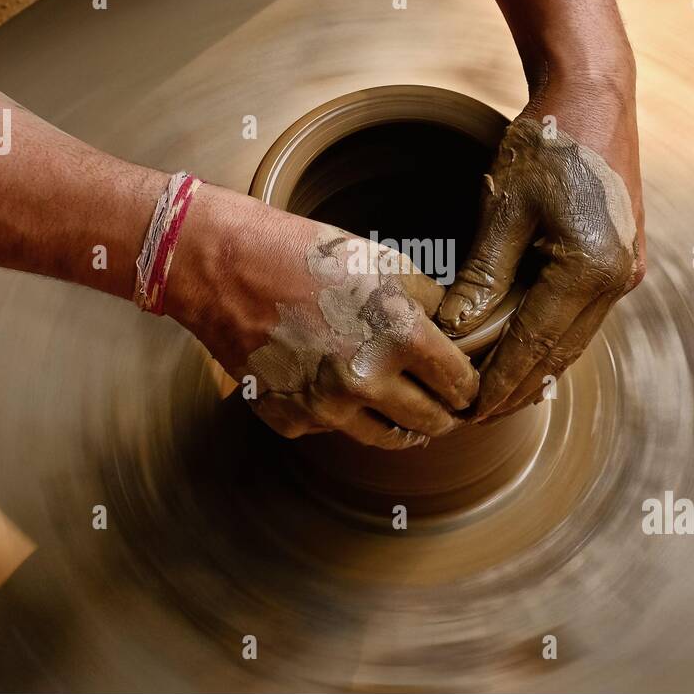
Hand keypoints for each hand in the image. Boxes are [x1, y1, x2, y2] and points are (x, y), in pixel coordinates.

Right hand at [169, 186, 478, 448]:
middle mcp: (365, 380)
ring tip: (404, 412)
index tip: (467, 387)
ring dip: (401, 427)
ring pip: (384, 438)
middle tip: (447, 408)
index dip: (468, 386)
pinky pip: (330, 429)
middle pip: (430, 423)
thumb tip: (457, 332)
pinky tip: (333, 386)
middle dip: (445, 415)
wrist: (224, 267)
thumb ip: (428, 302)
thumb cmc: (304, 255)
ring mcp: (325, 407)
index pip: (459, 384)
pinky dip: (338, 415)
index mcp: (398, 336)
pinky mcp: (291, 420)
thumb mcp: (382, 262)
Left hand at [437, 78, 644, 418]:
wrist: (595, 94)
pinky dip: (551, 337)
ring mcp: (627, 271)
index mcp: (590, 269)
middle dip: (518, 388)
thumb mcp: (503, 208)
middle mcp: (618, 279)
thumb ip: (482, 276)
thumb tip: (455, 332)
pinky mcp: (623, 260)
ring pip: (574, 338)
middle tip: (475, 418)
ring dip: (536, 368)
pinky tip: (523, 353)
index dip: (501, 384)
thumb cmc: (546, 143)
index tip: (469, 412)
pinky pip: (582, 314)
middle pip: (560, 353)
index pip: (535, 346)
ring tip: (495, 396)